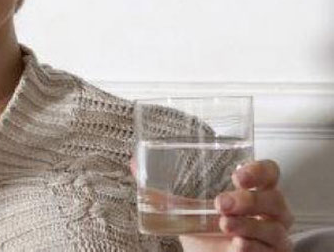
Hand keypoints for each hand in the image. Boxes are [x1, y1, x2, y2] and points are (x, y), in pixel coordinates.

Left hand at [129, 156, 294, 251]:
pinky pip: (271, 251)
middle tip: (220, 204)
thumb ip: (162, 188)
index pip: (269, 172)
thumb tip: (134, 164)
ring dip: (249, 225)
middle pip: (274, 198)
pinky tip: (239, 245)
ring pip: (274, 227)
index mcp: (252, 190)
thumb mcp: (183, 210)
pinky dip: (254, 247)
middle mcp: (270, 211)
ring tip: (224, 225)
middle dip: (248, 200)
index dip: (259, 171)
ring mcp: (274, 235)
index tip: (237, 175)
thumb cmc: (204, 232)